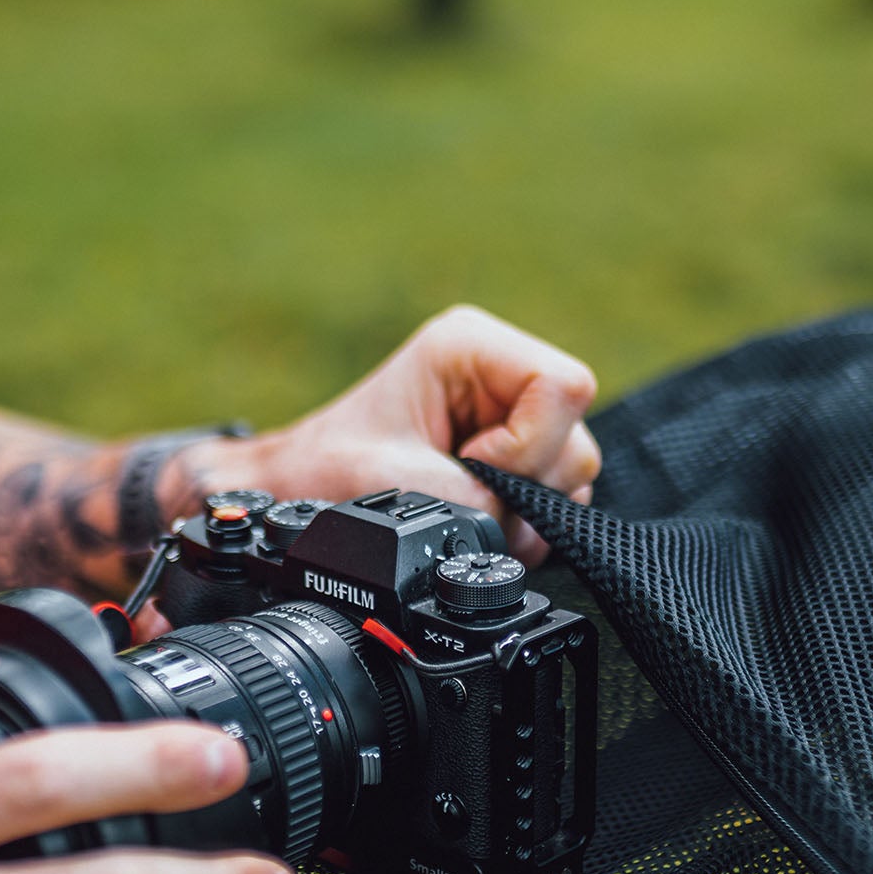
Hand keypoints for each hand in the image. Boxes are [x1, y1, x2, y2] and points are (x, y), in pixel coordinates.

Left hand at [170, 306, 600, 564]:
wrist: (298, 494)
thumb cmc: (328, 472)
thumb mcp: (399, 482)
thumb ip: (475, 502)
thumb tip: (526, 528)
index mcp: (472, 345)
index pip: (563, 386)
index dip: (528, 444)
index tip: (469, 466)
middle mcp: (501, 370)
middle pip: (574, 434)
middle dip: (527, 484)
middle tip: (462, 493)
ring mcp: (512, 413)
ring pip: (572, 470)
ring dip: (524, 509)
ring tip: (460, 505)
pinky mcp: (514, 452)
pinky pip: (555, 493)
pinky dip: (520, 520)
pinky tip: (473, 514)